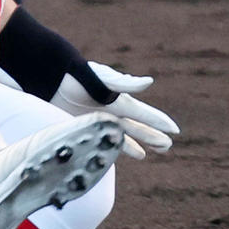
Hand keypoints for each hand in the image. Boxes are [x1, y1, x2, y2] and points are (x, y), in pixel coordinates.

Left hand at [51, 62, 179, 159]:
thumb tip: (149, 82)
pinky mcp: (88, 125)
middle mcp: (113, 111)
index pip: (144, 114)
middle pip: (138, 126)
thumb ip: (123, 84)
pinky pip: (108, 139)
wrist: (54, 78)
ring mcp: (101, 119)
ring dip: (141, 142)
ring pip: (127, 134)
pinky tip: (132, 153)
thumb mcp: (102, 80)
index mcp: (119, 101)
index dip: (159, 123)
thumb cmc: (79, 76)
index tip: (175, 130)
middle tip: (169, 146)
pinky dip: (120, 146)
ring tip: (156, 151)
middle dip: (153, 136)